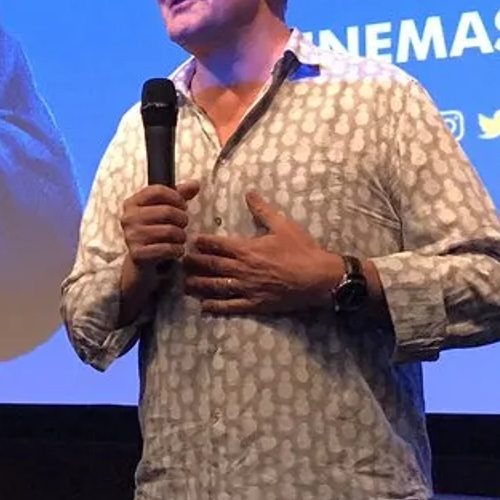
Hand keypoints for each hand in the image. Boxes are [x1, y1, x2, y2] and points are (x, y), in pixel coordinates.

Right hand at [120, 180, 201, 270]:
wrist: (143, 263)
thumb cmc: (155, 233)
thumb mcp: (164, 211)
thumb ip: (179, 196)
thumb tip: (195, 184)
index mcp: (132, 203)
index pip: (158, 191)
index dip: (176, 197)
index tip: (182, 206)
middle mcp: (128, 218)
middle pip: (167, 211)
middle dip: (182, 219)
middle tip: (182, 226)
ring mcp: (131, 236)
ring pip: (170, 231)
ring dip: (181, 236)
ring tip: (179, 239)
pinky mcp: (138, 254)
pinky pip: (168, 248)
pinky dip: (177, 250)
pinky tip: (176, 251)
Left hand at [182, 191, 343, 315]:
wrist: (320, 278)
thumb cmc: (302, 250)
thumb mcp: (283, 225)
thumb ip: (262, 210)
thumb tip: (249, 192)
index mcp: (247, 249)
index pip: (217, 244)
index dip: (202, 242)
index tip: (190, 240)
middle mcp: (243, 269)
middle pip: (211, 265)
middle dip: (193, 263)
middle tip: (179, 261)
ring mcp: (248, 288)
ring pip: (216, 286)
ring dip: (198, 284)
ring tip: (184, 283)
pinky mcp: (256, 304)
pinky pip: (231, 306)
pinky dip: (216, 306)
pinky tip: (204, 306)